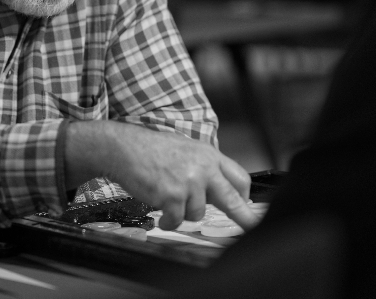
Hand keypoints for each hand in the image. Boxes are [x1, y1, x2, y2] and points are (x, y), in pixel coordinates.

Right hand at [65, 121, 257, 230]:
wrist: (123, 148)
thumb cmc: (151, 149)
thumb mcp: (185, 150)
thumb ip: (204, 168)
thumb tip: (217, 192)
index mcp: (209, 155)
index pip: (238, 177)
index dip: (243, 195)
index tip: (245, 206)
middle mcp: (203, 168)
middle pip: (232, 199)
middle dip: (244, 217)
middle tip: (252, 227)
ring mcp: (188, 182)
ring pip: (198, 213)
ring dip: (183, 213)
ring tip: (167, 200)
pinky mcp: (172, 196)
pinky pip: (177, 220)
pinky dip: (168, 221)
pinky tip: (160, 214)